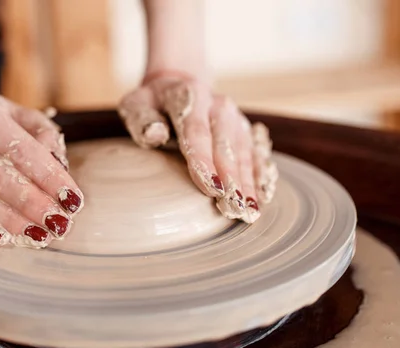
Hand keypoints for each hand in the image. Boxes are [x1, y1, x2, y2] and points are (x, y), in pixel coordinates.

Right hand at [0, 92, 83, 247]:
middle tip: (60, 224)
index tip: (73, 200)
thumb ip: (46, 137)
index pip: (21, 149)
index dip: (49, 178)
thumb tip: (59, 166)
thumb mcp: (22, 117)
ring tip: (41, 235)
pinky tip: (6, 239)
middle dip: (34, 204)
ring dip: (13, 222)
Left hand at [118, 71, 277, 222]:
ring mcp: (234, 117)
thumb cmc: (152, 103)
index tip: (211, 188)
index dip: (204, 161)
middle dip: (232, 180)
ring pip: (244, 152)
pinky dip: (260, 175)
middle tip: (235, 209)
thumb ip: (142, 120)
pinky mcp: (244, 128)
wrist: (178, 83)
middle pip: (226, 146)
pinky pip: (255, 153)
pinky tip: (264, 196)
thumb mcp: (137, 105)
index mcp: (188, 97)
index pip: (196, 132)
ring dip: (249, 182)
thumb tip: (154, 134)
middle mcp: (217, 105)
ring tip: (250, 211)